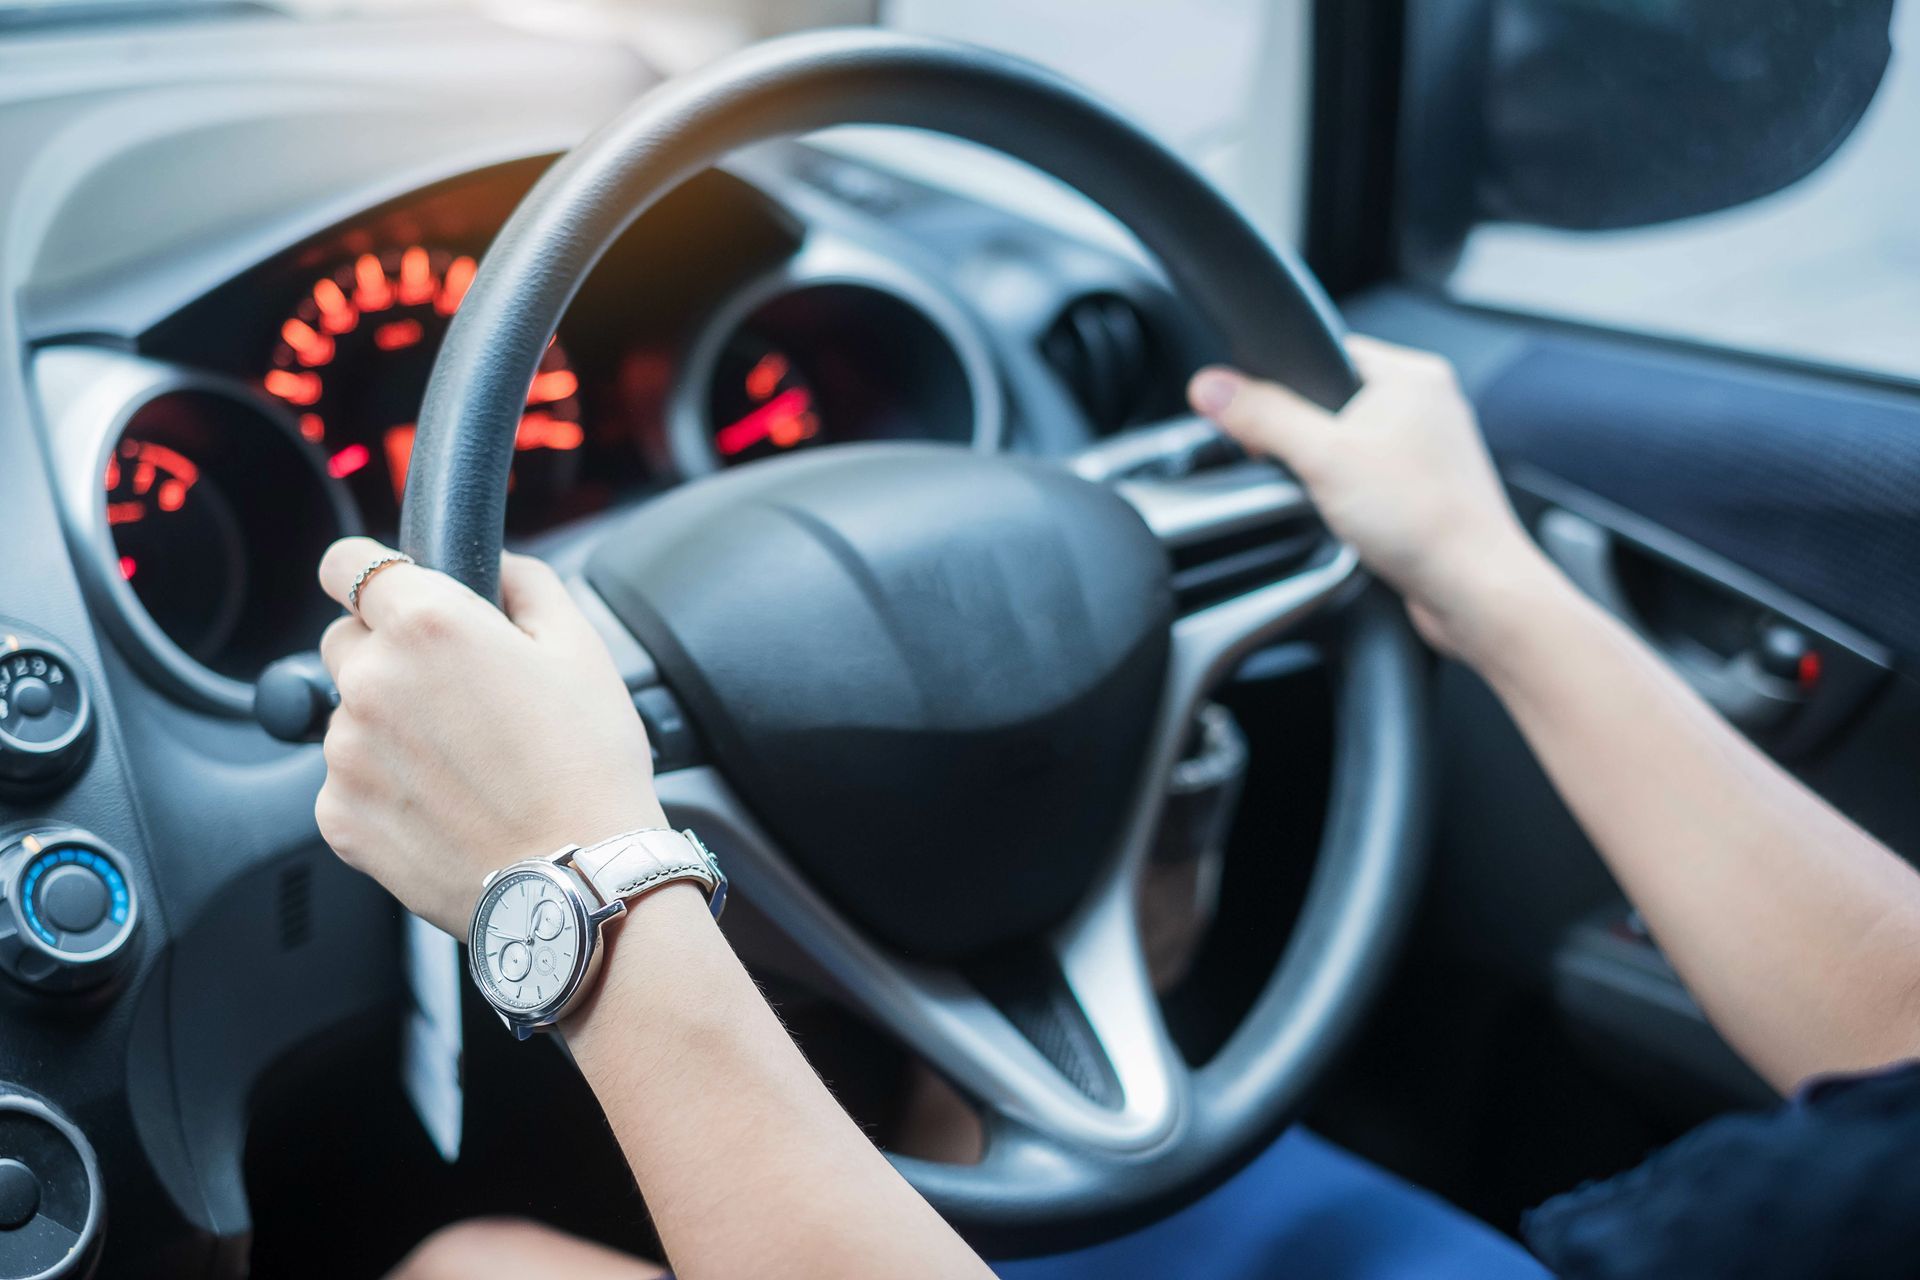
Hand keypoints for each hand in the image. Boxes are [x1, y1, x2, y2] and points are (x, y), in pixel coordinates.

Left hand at [313, 537, 664, 934]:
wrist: (579, 882)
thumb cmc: (589, 768)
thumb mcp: (583, 649)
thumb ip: (527, 582)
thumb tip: (497, 566)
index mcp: (426, 624)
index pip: (347, 563)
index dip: (372, 572)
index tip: (388, 590)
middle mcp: (370, 681)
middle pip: (346, 641)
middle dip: (390, 655)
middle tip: (459, 696)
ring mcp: (346, 754)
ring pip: (351, 717)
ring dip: (391, 727)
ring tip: (466, 765)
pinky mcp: (339, 817)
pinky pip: (350, 782)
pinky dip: (387, 788)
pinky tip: (448, 805)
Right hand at [1188, 334, 1558, 660]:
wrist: (1476, 591)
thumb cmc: (1425, 521)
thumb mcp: (1323, 459)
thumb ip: (1263, 417)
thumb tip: (1211, 385)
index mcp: (1413, 374)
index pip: (1325, 352)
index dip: (1283, 383)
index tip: (1259, 418)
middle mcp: (1429, 404)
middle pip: (1332, 402)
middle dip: (1306, 439)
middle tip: (1304, 472)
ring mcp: (1432, 450)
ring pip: (1352, 445)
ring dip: (1330, 474)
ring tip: (1337, 502)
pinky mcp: (1429, 491)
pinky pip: (1372, 481)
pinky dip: (1354, 500)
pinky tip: (1355, 523)